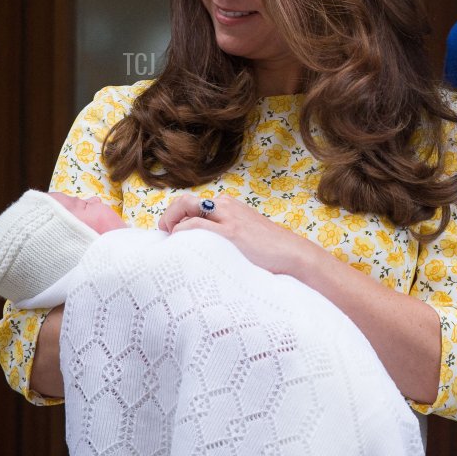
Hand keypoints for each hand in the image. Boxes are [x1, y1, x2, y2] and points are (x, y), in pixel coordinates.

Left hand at [159, 193, 316, 276]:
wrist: (292, 254)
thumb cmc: (267, 250)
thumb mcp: (243, 232)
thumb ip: (223, 231)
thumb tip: (198, 243)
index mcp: (228, 204)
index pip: (192, 203)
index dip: (177, 215)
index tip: (171, 230)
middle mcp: (225, 205)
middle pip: (185, 201)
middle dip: (169, 215)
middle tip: (164, 232)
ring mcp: (227, 217)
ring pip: (187, 209)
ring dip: (172, 223)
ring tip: (170, 241)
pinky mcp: (230, 232)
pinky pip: (195, 226)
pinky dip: (183, 233)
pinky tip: (181, 245)